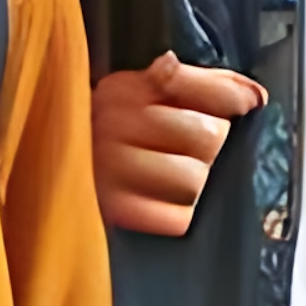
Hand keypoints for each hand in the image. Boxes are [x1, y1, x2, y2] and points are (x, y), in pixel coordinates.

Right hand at [93, 56, 261, 241]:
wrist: (51, 170)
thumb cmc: (113, 133)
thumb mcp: (145, 95)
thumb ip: (202, 85)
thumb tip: (254, 96)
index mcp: (127, 88)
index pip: (203, 87)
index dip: (231, 96)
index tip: (246, 104)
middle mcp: (115, 120)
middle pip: (208, 137)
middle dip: (206, 147)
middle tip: (183, 150)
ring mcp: (110, 166)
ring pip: (194, 180)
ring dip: (192, 185)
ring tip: (168, 178)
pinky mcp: (114, 210)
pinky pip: (178, 219)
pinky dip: (176, 216)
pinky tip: (161, 204)